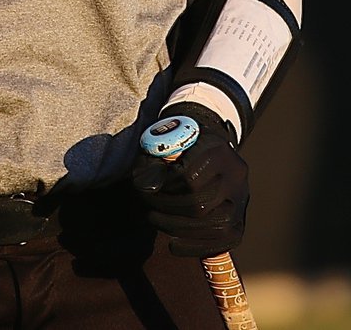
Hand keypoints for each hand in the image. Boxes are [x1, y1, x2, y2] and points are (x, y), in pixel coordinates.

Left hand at [131, 102, 248, 256]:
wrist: (213, 155)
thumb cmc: (183, 145)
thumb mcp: (168, 137)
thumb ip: (154, 156)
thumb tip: (144, 184)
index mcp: (217, 150)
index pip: (188, 176)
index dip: (163, 185)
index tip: (145, 184)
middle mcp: (236, 177)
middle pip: (198, 203)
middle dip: (165, 207)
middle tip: (146, 202)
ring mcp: (241, 203)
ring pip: (211, 226)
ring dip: (174, 227)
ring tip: (154, 218)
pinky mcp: (239, 225)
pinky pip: (220, 243)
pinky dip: (192, 247)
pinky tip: (173, 244)